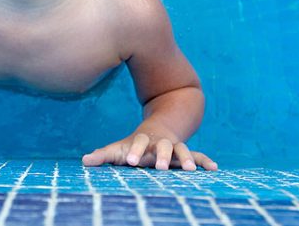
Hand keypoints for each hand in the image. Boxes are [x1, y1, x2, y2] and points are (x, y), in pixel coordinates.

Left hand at [82, 132, 217, 170]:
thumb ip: (104, 154)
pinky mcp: (187, 153)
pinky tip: (214, 169)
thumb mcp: (120, 148)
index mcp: (143, 140)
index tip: (131, 161)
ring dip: (186, 158)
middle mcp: (161, 142)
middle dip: (163, 156)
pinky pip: (199, 155)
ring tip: (190, 170)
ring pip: (182, 149)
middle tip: (161, 167)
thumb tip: (84, 160)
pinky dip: (205, 160)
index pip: (139, 143)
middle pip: (163, 146)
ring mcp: (175, 146)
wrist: (159, 128)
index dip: (135, 151)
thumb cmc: (135, 144)